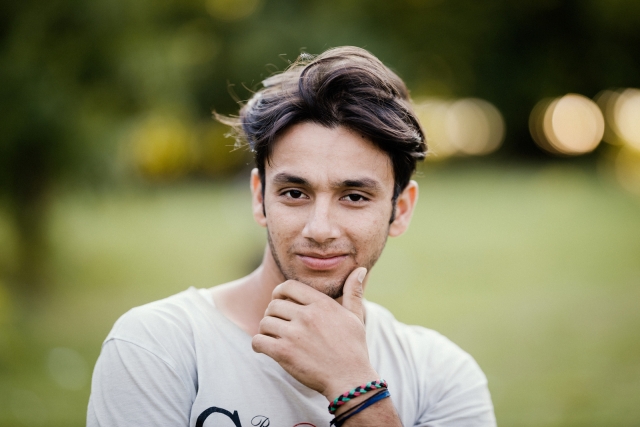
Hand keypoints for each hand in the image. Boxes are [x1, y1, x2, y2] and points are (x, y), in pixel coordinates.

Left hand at [251, 267, 378, 399]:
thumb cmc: (354, 349)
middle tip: (277, 324)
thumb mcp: (355, 316)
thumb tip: (359, 269)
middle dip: (272, 314)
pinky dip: (258, 345)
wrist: (351, 380)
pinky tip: (265, 348)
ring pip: (264, 322)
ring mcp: (294, 334)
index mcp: (321, 304)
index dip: (280, 293)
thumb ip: (353, 292)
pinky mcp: (284, 353)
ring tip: (273, 337)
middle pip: (273, 305)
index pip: (288, 286)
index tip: (280, 302)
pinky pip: (258, 341)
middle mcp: (307, 316)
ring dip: (265, 330)